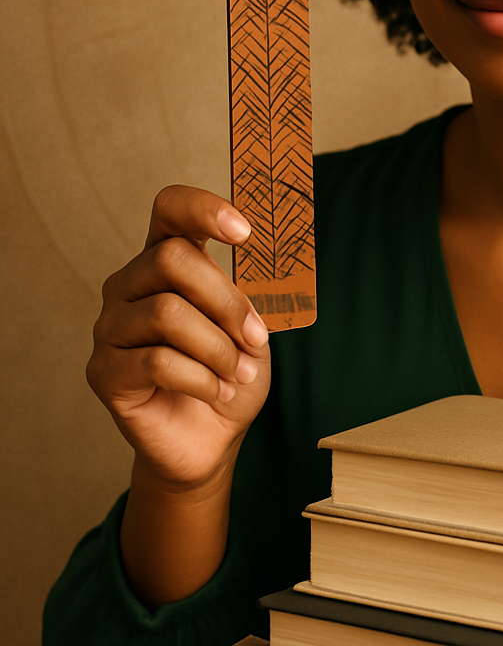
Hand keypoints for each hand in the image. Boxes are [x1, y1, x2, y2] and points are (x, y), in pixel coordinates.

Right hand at [87, 185, 270, 490]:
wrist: (211, 437)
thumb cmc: (230, 372)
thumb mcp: (252, 329)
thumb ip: (247, 298)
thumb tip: (252, 282)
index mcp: (165, 260)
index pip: (169, 209)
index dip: (202, 209)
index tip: (244, 231)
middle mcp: (130, 284)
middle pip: (171, 259)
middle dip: (226, 301)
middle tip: (255, 338)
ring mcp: (110, 326)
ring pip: (168, 313)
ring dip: (219, 348)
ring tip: (238, 374)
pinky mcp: (102, 370)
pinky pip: (157, 361)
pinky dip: (202, 379)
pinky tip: (217, 391)